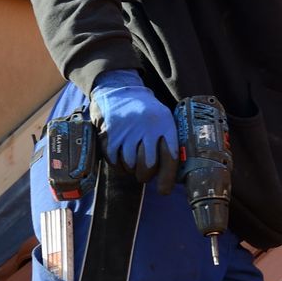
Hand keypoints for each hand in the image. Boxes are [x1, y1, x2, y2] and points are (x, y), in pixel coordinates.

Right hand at [90, 70, 178, 193]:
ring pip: (129, 166)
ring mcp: (126, 131)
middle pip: (147, 166)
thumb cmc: (145, 111)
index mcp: (165, 124)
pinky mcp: (109, 134)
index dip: (167, 178)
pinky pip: (114, 161)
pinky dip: (118, 165)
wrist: (119, 90)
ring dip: (131, 170)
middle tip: (144, 173)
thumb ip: (168, 142)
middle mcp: (146, 127)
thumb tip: (172, 174)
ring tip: (132, 161)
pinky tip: (121, 158)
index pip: (170, 157)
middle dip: (145, 176)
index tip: (163, 190)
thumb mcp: (163, 119)